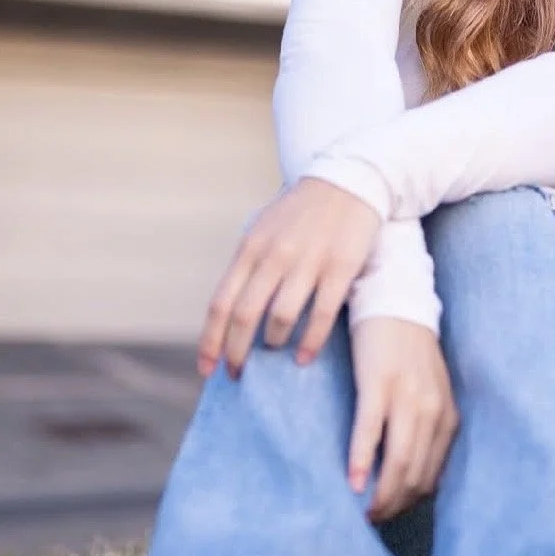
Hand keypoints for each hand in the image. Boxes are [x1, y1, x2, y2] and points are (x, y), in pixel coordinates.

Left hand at [199, 178, 380, 379]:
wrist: (348, 180)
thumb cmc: (301, 213)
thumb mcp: (263, 231)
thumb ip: (246, 267)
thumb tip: (227, 314)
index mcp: (250, 248)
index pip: (221, 303)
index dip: (210, 341)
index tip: (206, 368)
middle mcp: (274, 256)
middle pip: (245, 316)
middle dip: (236, 352)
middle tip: (237, 375)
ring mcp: (308, 262)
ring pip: (280, 318)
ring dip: (272, 344)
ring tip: (273, 353)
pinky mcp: (340, 267)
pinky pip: (320, 315)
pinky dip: (309, 342)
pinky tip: (303, 358)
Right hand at [348, 316, 458, 522]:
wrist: (394, 303)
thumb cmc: (407, 352)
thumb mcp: (429, 392)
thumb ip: (426, 428)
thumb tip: (412, 474)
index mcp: (447, 417)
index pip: (431, 477)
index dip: (408, 503)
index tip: (387, 516)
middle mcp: (432, 411)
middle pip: (414, 476)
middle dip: (393, 505)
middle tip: (370, 520)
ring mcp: (406, 398)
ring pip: (397, 461)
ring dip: (379, 494)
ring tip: (360, 511)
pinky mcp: (379, 384)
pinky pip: (370, 431)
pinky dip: (361, 460)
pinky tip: (351, 481)